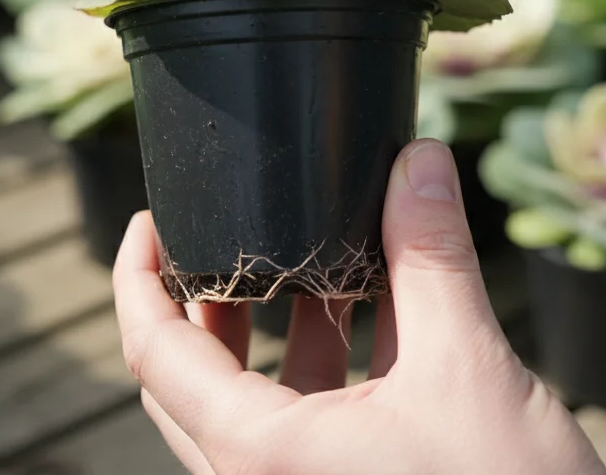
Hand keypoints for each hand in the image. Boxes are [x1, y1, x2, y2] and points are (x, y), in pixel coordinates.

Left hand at [113, 140, 605, 473]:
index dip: (137, 278)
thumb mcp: (468, 367)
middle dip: (203, 301)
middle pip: (188, 381)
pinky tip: (372, 313)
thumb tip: (419, 159)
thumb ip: (433, 257)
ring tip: (310, 259)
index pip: (155, 355)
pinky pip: (304, 425)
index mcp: (260, 456)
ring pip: (249, 406)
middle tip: (219, 236)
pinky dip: (323, 366)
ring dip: (272, 331)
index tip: (151, 220)